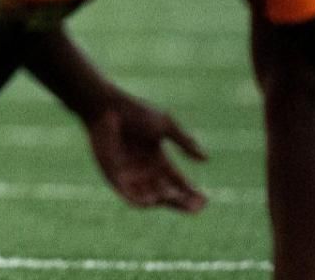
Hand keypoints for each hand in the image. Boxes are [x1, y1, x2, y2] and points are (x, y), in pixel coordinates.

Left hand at [84, 94, 207, 212]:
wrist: (108, 107)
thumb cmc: (135, 113)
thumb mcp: (165, 126)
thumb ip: (184, 143)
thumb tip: (206, 159)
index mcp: (158, 159)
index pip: (177, 181)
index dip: (190, 192)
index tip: (205, 201)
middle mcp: (145, 170)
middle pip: (166, 193)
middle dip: (182, 201)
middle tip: (196, 207)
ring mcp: (129, 175)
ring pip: (151, 197)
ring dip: (165, 202)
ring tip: (177, 199)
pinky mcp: (114, 177)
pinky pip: (129, 196)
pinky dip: (142, 202)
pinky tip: (155, 201)